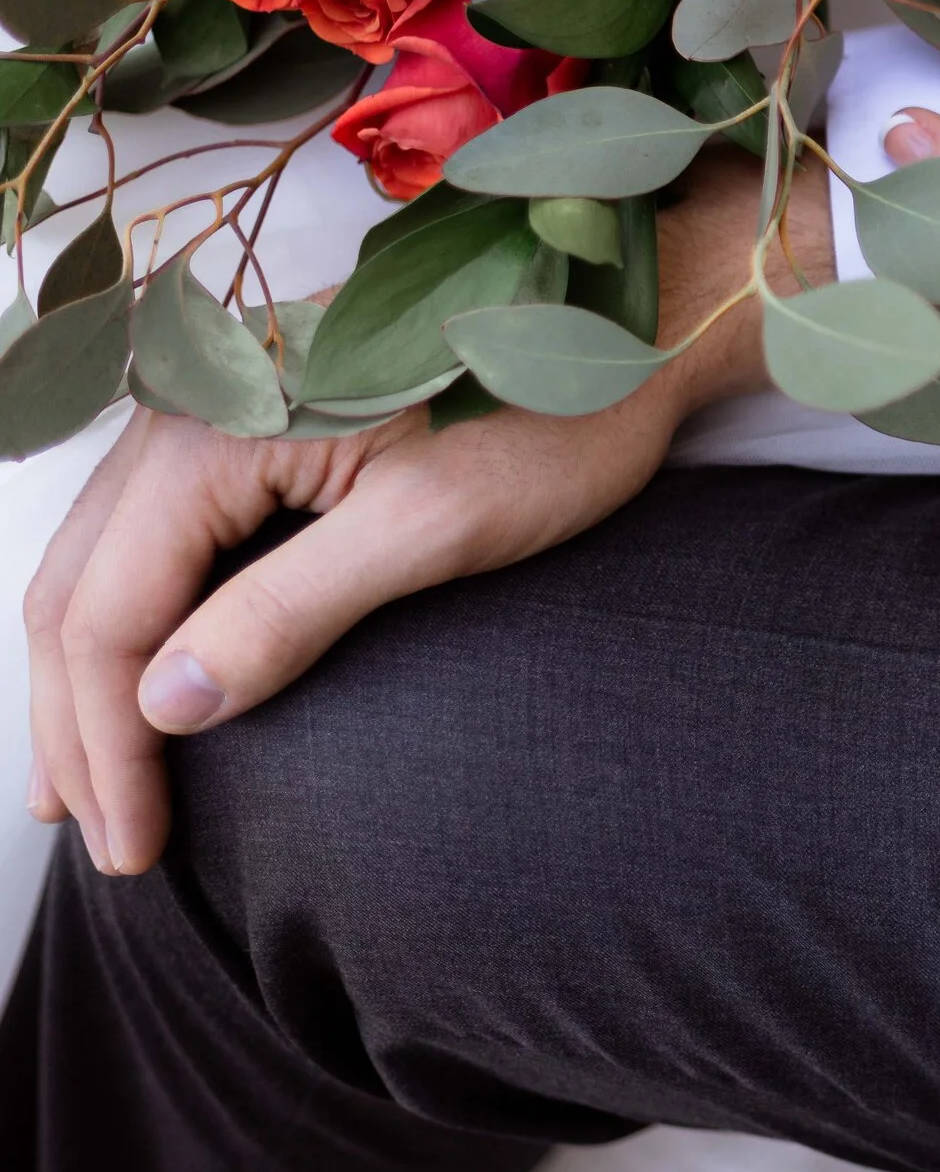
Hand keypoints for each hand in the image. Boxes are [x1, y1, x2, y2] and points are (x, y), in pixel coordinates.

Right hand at [24, 150, 828, 877]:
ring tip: (96, 782)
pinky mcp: (253, 419)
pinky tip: (149, 676)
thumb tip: (167, 706)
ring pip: (103, 562)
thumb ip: (293, 609)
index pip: (106, 613)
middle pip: (81, 590)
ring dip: (92, 677)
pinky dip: (137, 616)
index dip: (108, 742)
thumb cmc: (556, 416)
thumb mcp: (435, 525)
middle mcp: (185, 407)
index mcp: (211, 429)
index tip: (136, 847)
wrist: (627, 324)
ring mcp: (212, 406)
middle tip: (107, 841)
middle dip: (80, 725)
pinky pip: (153, 533)